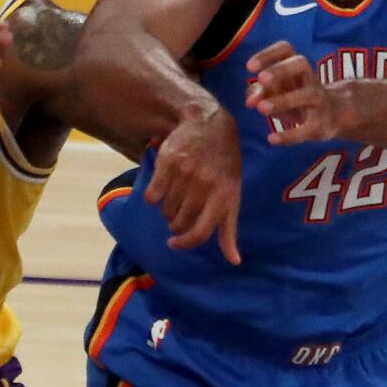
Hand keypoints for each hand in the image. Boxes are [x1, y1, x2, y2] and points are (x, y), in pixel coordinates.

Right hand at [143, 105, 241, 263]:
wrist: (208, 124)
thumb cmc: (223, 164)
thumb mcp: (232, 194)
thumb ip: (229, 229)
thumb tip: (234, 261)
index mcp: (224, 197)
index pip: (200, 232)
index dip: (185, 243)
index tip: (174, 243)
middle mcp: (205, 186)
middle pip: (180, 221)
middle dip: (176, 223)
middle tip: (178, 213)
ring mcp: (185, 174)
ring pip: (165, 209)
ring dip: (166, 209)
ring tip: (174, 196)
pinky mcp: (168, 164)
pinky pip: (152, 195)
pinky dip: (153, 196)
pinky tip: (162, 186)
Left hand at [245, 41, 348, 144]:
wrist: (338, 114)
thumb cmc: (298, 98)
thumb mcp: (279, 92)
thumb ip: (261, 92)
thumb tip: (250, 100)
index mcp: (297, 68)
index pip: (285, 49)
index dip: (268, 54)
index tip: (250, 67)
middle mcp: (310, 80)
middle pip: (301, 63)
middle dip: (281, 70)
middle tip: (261, 78)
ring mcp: (319, 101)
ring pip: (306, 95)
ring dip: (283, 100)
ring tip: (262, 108)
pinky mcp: (322, 125)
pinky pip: (306, 130)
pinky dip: (289, 135)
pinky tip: (271, 139)